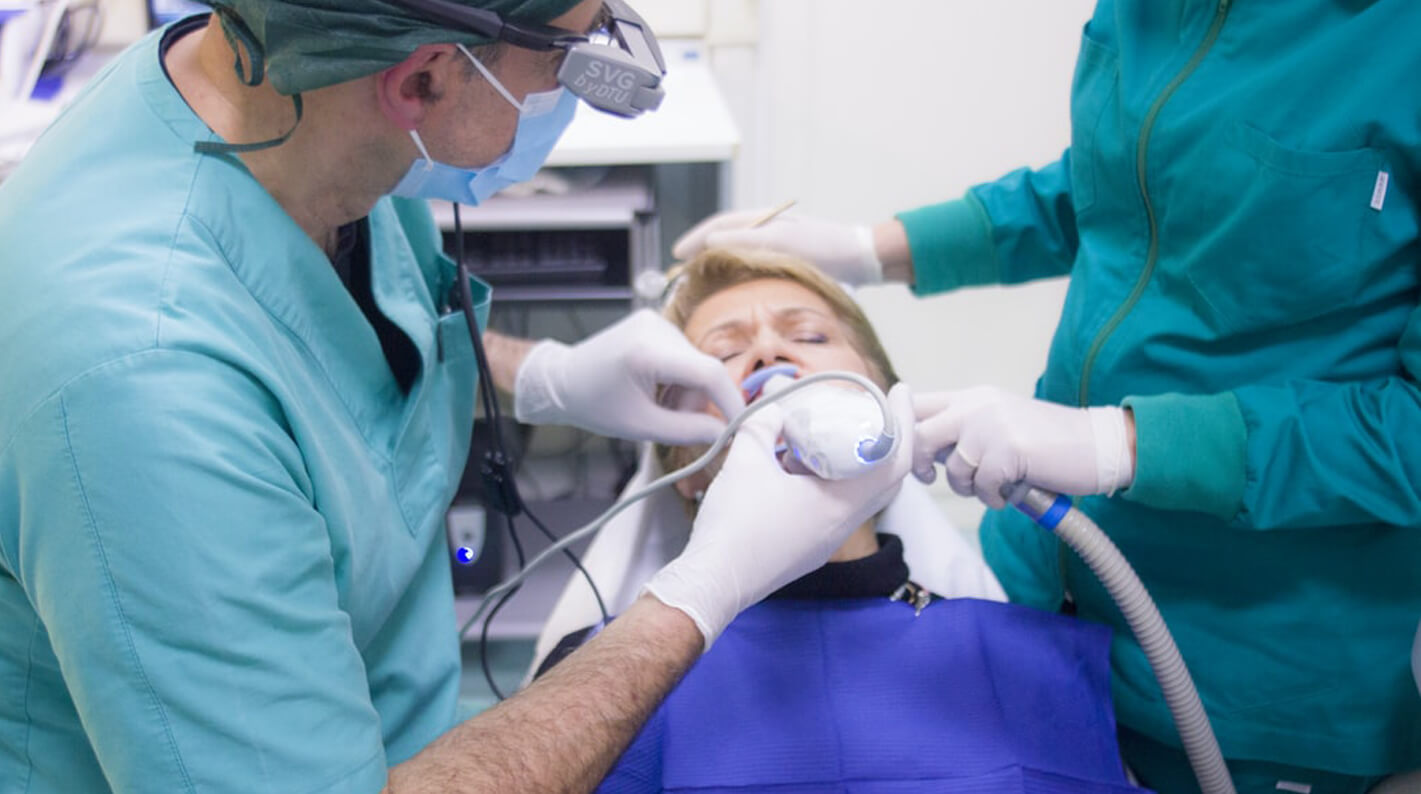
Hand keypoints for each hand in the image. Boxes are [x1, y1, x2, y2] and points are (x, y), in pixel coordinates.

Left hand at [513, 310, 744, 444]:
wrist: (562, 380)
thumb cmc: (595, 405)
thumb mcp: (641, 426)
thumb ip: (688, 432)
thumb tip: (726, 435)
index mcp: (647, 351)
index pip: (709, 373)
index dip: (731, 402)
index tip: (740, 427)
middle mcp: (656, 327)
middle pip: (703, 371)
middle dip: (698, 403)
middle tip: (675, 424)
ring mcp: (656, 321)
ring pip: (695, 365)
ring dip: (687, 392)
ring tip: (657, 407)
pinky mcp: (655, 322)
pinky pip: (683, 356)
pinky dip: (678, 379)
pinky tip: (654, 389)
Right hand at [645, 384, 915, 646]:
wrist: (712, 583)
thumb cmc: (733, 525)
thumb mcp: (746, 460)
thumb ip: (764, 423)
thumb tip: (776, 404)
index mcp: (840, 505)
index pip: (895, 461)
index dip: (903, 422)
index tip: (899, 392)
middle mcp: (842, 526)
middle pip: (883, 478)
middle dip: (882, 440)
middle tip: (872, 410)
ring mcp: (826, 541)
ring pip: (856, 494)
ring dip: (851, 462)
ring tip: (828, 432)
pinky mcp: (808, 548)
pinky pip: (833, 508)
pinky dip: (829, 481)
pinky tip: (797, 464)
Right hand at [671, 208, 882, 285]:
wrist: (862, 258)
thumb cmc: (825, 247)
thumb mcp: (782, 242)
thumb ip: (745, 240)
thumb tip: (709, 243)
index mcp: (762, 219)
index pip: (718, 226)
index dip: (695, 239)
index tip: (676, 254)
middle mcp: (766, 230)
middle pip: (724, 238)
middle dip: (700, 253)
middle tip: (681, 273)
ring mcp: (776, 247)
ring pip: (736, 254)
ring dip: (716, 266)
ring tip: (699, 283)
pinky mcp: (787, 264)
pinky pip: (751, 268)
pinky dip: (735, 277)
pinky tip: (732, 292)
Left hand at [911, 387, 1133, 508]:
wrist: (1097, 445)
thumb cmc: (1048, 443)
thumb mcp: (999, 424)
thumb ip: (964, 431)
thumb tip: (924, 453)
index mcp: (972, 397)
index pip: (917, 404)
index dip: (904, 432)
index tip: (916, 458)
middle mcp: (977, 406)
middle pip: (919, 435)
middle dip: (919, 463)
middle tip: (932, 477)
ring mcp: (991, 425)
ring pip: (953, 467)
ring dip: (970, 487)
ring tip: (995, 486)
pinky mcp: (1008, 449)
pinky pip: (983, 485)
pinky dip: (995, 498)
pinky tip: (1012, 492)